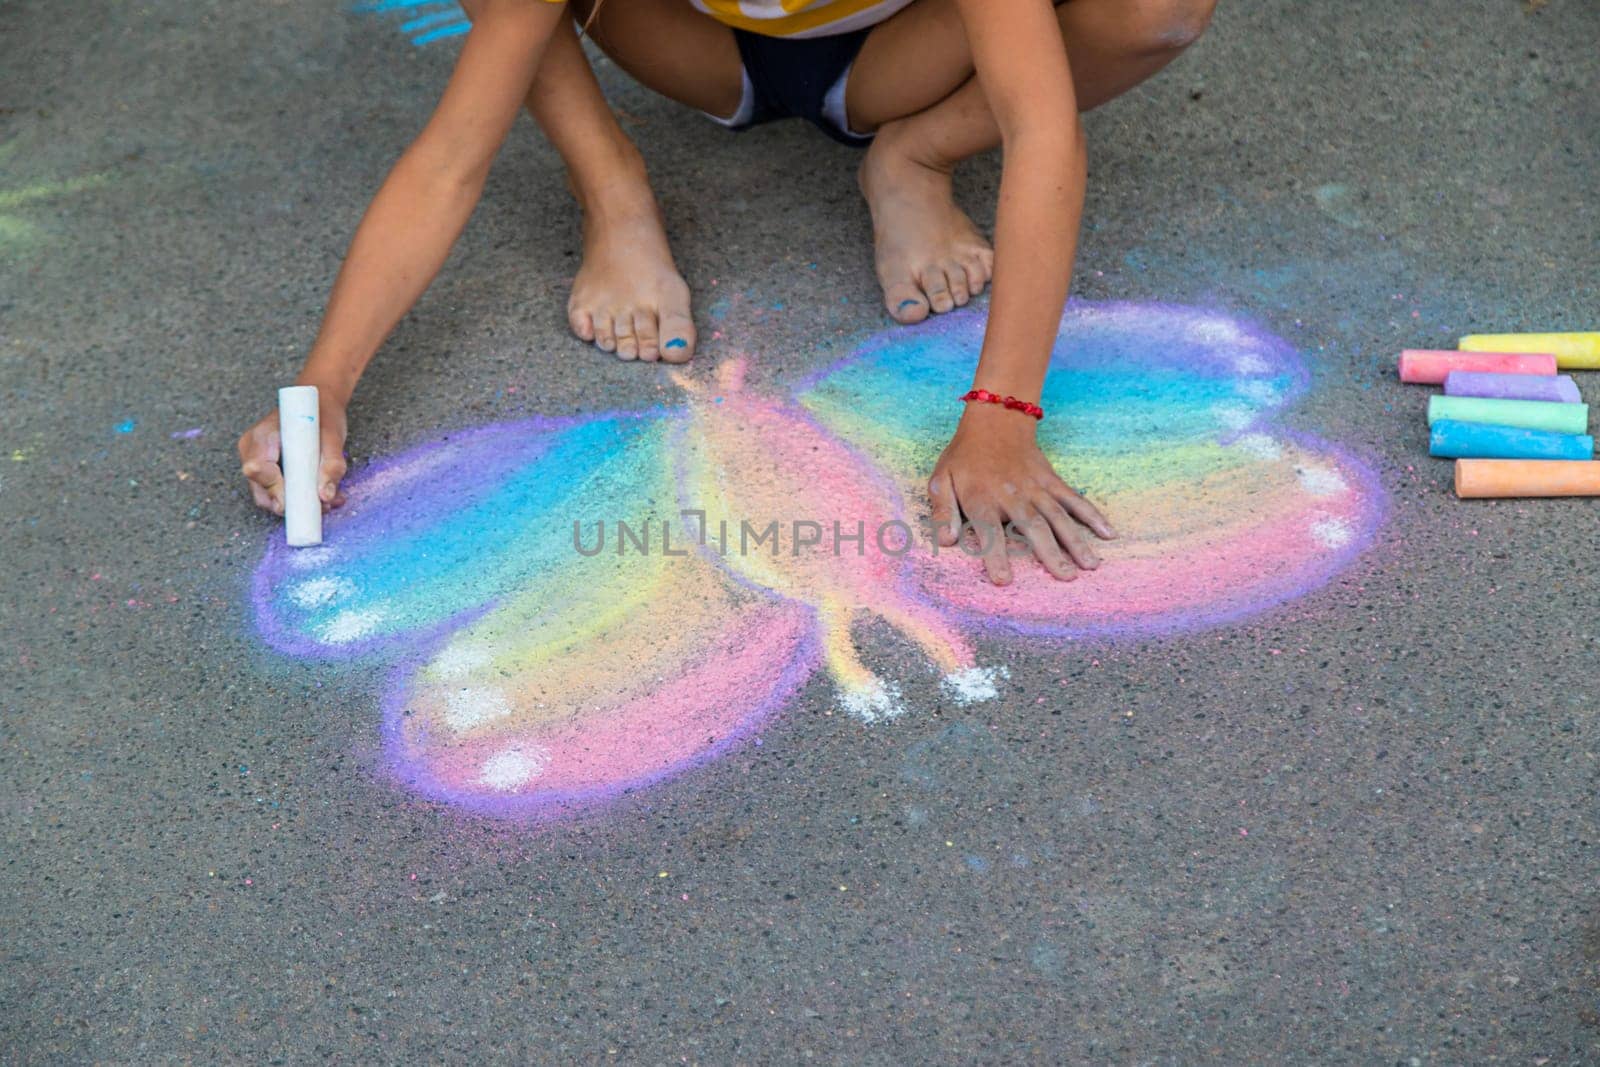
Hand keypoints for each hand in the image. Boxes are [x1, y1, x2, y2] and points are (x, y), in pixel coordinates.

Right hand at [237, 394, 349, 515]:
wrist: (320, 402)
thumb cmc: (322, 413)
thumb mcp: (333, 436)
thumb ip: (332, 465)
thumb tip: (326, 496)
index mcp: (263, 435)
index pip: (257, 469)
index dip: (275, 489)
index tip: (301, 500)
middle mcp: (253, 449)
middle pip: (261, 490)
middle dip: (292, 504)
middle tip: (324, 506)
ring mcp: (258, 460)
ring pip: (270, 496)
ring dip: (299, 505)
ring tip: (330, 502)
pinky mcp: (269, 470)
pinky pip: (278, 492)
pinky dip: (300, 499)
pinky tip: (323, 497)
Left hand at [927, 403, 1115, 584]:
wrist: (994, 421)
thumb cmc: (965, 458)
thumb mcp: (941, 481)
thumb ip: (943, 512)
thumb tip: (946, 542)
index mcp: (982, 499)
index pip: (989, 532)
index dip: (995, 556)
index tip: (1004, 580)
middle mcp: (1013, 495)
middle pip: (1033, 526)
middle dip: (1050, 553)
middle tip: (1066, 578)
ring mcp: (1036, 488)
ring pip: (1058, 516)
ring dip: (1076, 540)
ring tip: (1091, 565)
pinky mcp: (1052, 481)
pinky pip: (1074, 499)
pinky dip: (1092, 515)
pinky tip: (1108, 534)